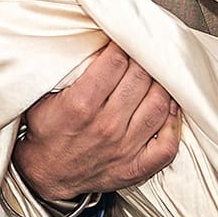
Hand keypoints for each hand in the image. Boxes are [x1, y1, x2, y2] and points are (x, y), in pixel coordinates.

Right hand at [14, 44, 180, 202]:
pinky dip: (173, 125)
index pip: (116, 62)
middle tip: (138, 56)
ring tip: (154, 77)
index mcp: (81, 105)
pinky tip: (168, 110)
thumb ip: (68, 72)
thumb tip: (94, 44)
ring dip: (160, 86)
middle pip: (140, 78)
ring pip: (159, 105)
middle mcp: (106, 127)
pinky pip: (167, 145)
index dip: (121, 46)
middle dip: (141, 61)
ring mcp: (124, 149)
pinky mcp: (136, 167)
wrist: (46, 174)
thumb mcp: (44, 97)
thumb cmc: (47, 134)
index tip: (122, 42)